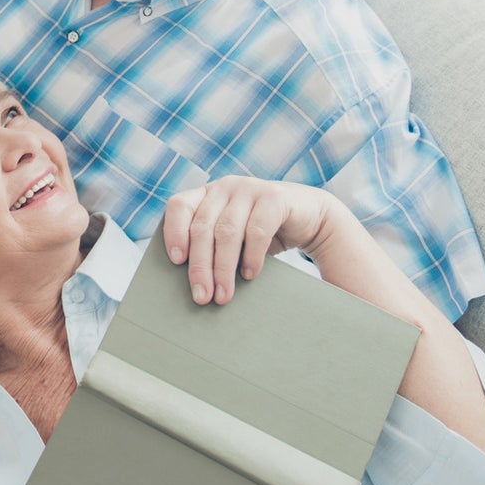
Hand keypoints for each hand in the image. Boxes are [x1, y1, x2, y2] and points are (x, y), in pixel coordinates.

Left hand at [163, 176, 334, 304]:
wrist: (311, 219)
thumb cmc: (262, 234)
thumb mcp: (233, 238)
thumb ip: (212, 248)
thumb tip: (193, 285)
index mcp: (207, 194)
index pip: (179, 206)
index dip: (174, 232)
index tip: (176, 261)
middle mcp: (225, 187)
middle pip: (202, 227)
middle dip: (200, 266)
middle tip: (202, 297)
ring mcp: (250, 188)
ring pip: (227, 232)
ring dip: (223, 268)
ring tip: (223, 295)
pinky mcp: (275, 197)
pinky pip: (257, 230)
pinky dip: (251, 257)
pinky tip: (250, 275)